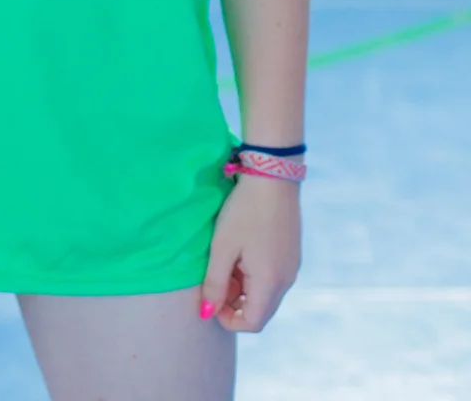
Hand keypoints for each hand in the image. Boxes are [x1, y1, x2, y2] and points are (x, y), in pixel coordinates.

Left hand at [200, 175, 300, 331]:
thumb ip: (214, 282)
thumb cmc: (244, 210)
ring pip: (266, 293)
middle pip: (260, 310)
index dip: (227, 318)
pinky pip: (272, 277)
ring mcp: (292, 266)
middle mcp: (287, 280)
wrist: (273, 175)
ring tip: (225, 260)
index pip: (251, 323)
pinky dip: (254, 275)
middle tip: (215, 277)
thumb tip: (206, 313)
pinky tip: (240, 250)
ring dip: (243, 288)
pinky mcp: (291, 253)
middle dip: (234, 303)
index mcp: (270, 283)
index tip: (210, 298)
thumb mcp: (223, 246)